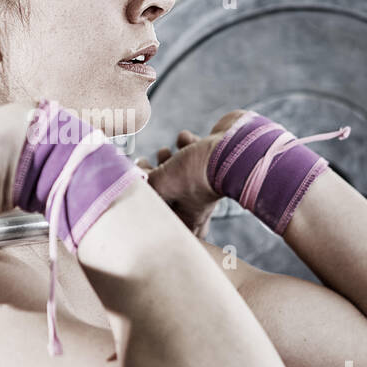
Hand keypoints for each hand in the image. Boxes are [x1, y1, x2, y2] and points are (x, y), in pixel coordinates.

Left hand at [136, 111, 247, 238]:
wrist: (236, 146)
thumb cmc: (198, 172)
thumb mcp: (160, 183)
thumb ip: (141, 184)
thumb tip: (130, 179)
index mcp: (187, 216)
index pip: (165, 226)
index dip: (149, 214)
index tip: (137, 196)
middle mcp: (198, 200)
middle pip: (167, 195)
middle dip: (154, 178)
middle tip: (147, 168)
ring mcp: (206, 178)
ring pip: (179, 170)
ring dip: (167, 158)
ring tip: (165, 152)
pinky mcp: (213, 156)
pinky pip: (194, 149)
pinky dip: (187, 142)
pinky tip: (186, 139)